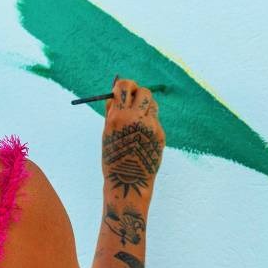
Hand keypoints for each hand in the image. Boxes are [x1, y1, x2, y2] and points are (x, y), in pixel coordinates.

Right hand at [101, 77, 164, 199]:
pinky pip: (155, 120)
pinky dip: (149, 123)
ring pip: (153, 104)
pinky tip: (142, 138)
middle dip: (138, 93)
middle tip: (133, 100)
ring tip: (137, 122)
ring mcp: (151, 127)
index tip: (123, 89)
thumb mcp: (107, 132)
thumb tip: (115, 92)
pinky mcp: (161, 134)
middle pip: (144, 91)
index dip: (125, 85)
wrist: (128, 182)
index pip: (125, 86)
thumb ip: (112, 111)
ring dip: (145, 107)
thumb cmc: (113, 156)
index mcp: (119, 117)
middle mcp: (137, 119)